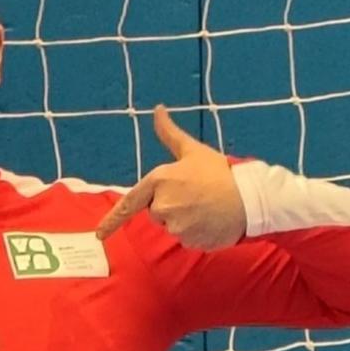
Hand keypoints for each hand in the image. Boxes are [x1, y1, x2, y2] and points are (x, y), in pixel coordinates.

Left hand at [95, 105, 245, 249]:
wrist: (250, 197)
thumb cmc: (220, 172)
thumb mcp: (192, 150)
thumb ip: (169, 133)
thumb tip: (157, 109)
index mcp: (159, 181)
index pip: (129, 204)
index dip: (112, 221)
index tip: (99, 235)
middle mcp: (163, 206)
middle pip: (155, 212)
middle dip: (169, 205)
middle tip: (194, 195)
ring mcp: (176, 226)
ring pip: (171, 226)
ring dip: (183, 219)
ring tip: (204, 207)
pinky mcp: (190, 241)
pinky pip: (186, 238)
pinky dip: (195, 232)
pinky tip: (210, 220)